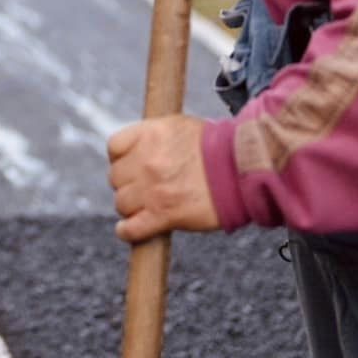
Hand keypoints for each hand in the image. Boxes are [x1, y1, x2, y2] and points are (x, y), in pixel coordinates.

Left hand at [107, 115, 220, 242]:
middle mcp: (146, 161)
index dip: (121, 158)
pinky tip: (129, 230)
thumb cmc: (218, 146)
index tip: (128, 164)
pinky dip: (128, 231)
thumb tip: (139, 146)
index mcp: (149, 134)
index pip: (114, 147)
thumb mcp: (180, 127)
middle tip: (143, 188)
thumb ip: (154, 135)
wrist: (242, 169)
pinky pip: (131, 229)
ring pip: (121, 203)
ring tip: (144, 207)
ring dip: (130, 207)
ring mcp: (153, 189)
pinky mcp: (164, 215)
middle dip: (127, 183)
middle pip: (115, 177)